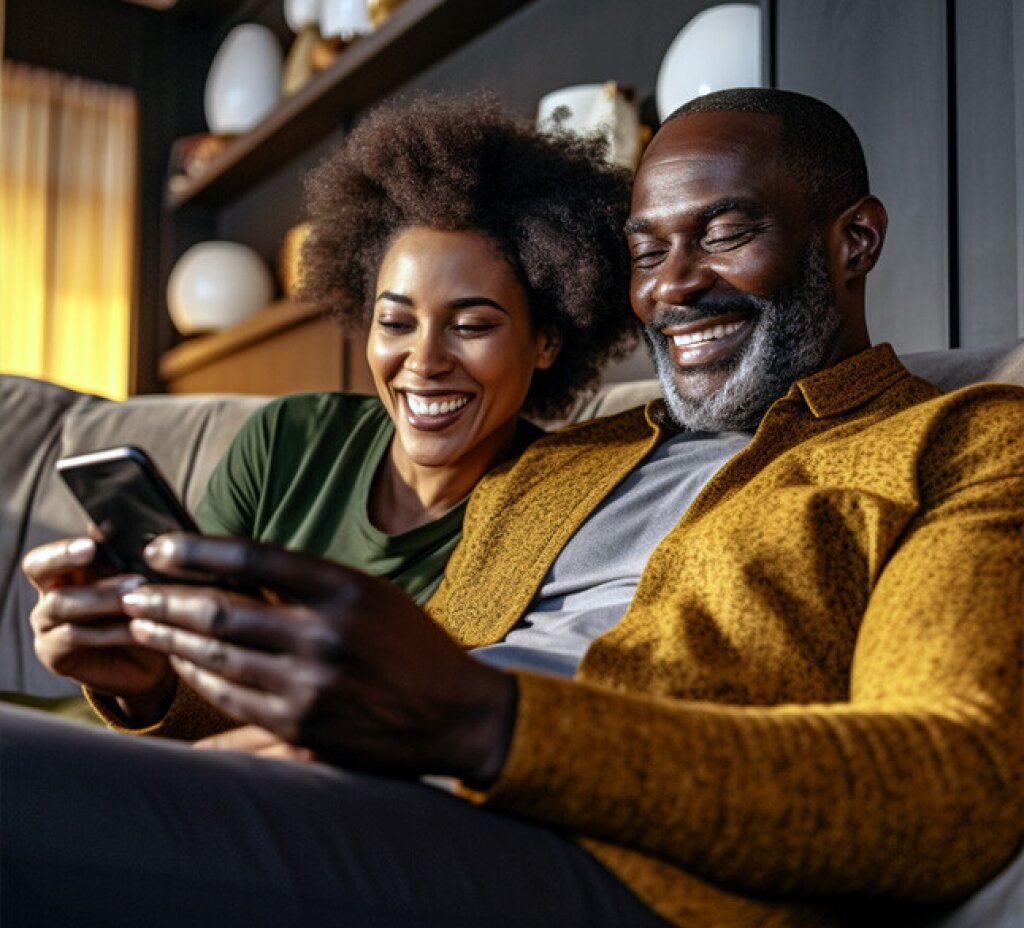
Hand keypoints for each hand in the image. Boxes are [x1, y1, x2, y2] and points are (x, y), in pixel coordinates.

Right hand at [23, 537, 176, 723]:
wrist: (150, 663)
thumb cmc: (145, 612)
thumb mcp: (143, 583)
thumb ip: (131, 560)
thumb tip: (136, 530)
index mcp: (68, 570)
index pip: (50, 551)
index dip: (65, 547)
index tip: (92, 543)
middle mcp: (50, 593)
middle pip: (40, 570)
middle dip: (67, 558)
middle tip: (97, 553)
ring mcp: (48, 625)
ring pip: (61, 603)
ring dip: (101, 596)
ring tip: (137, 591)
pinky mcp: (55, 654)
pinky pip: (73, 636)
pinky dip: (108, 629)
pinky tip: (137, 626)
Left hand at [125, 533, 516, 786]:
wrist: (454, 714)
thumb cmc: (412, 646)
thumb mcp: (371, 596)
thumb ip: (308, 585)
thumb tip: (234, 572)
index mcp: (345, 589)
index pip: (253, 557)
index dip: (197, 549)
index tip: (161, 546)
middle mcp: (325, 633)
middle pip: (221, 608)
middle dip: (165, 598)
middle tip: (133, 591)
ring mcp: (311, 683)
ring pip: (217, 654)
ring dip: (171, 638)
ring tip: (144, 624)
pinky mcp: (302, 724)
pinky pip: (232, 695)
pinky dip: (199, 675)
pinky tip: (183, 663)